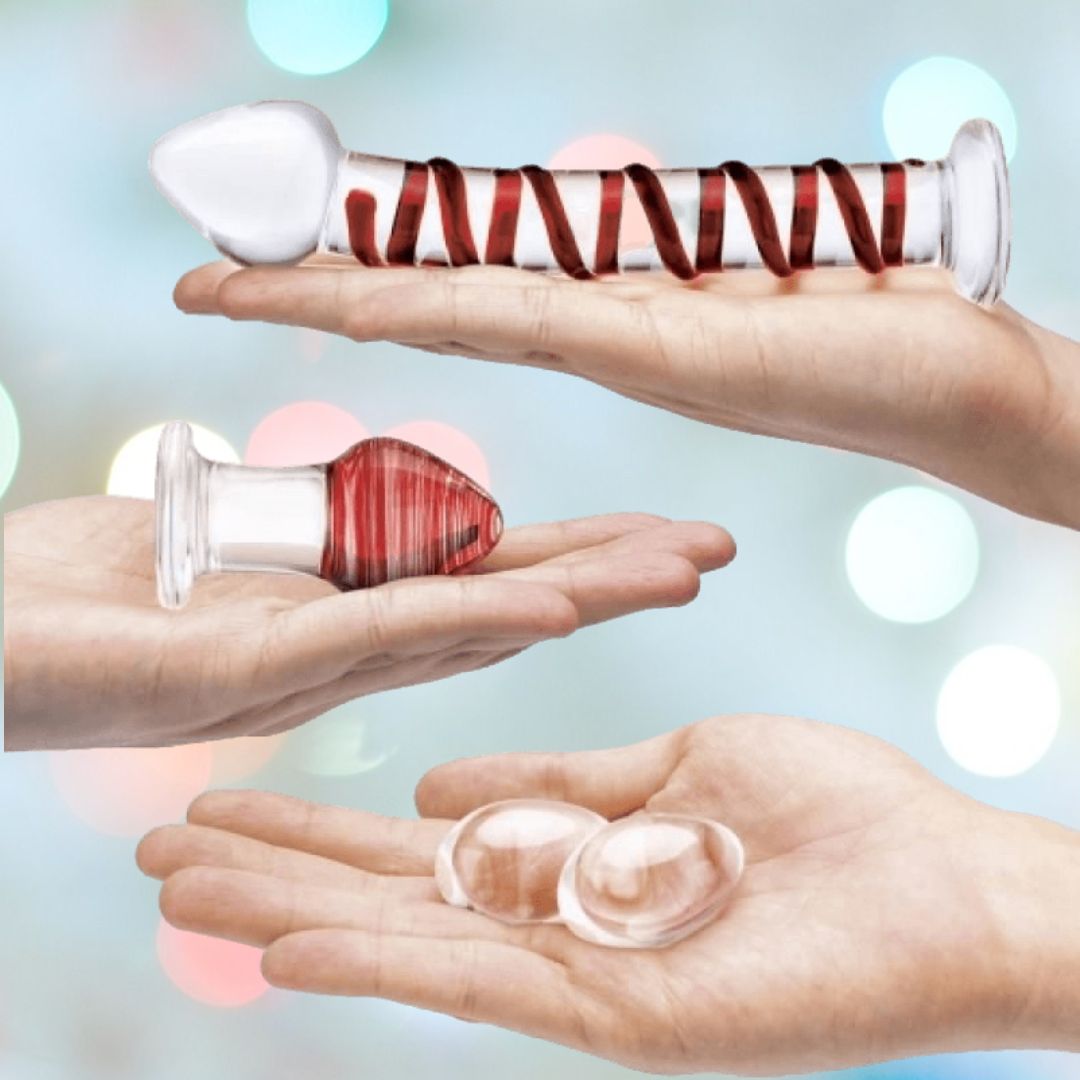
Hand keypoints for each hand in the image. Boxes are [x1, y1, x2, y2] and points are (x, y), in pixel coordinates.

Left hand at [3, 498, 731, 749]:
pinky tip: (549, 607)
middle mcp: (332, 650)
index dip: (572, 557)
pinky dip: (470, 621)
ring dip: (572, 597)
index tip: (655, 532)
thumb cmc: (72, 587)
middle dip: (609, 578)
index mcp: (331, 610)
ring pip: (460, 630)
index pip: (475, 580)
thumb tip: (373, 512)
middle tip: (713, 550)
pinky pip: (372, 642)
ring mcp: (294, 669)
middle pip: (494, 608)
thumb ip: (302, 532)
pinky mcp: (233, 677)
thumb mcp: (215, 534)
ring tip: (672, 570)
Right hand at [137, 714, 1079, 1074]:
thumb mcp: (670, 769)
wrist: (943, 879)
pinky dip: (383, 963)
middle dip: (273, 871)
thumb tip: (436, 788)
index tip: (231, 799)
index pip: (416, 845)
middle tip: (158, 851)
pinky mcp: (617, 1017)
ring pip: (408, 945)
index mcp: (568, 860)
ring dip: (291, 919)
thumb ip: (556, 788)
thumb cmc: (825, 813)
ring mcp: (578, 976)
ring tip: (183, 893)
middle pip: (389, 895)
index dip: (320, 826)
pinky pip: (482, 984)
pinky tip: (292, 945)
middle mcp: (555, 924)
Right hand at [175, 260, 1079, 529]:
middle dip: (309, 290)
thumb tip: (613, 229)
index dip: (362, 273)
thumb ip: (669, 255)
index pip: (460, 286)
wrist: (970, 384)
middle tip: (200, 278)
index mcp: (612, 314)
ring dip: (338, 296)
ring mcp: (621, 346)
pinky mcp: (666, 347)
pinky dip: (431, 302)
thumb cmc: (877, 322)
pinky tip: (353, 295)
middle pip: (426, 303)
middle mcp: (597, 336)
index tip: (277, 261)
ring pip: (449, 312)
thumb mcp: (751, 264)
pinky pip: (525, 314)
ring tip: (226, 285)